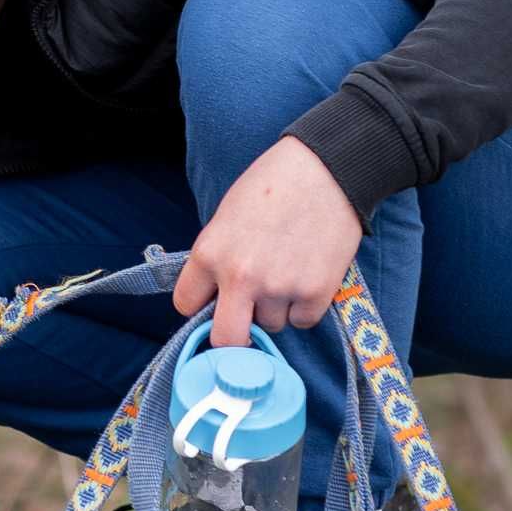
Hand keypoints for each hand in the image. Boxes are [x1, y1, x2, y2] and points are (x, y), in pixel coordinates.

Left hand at [173, 136, 361, 347]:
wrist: (326, 169)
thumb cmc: (271, 186)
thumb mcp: (225, 218)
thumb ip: (216, 260)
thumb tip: (215, 299)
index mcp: (209, 254)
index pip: (185, 305)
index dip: (200, 304)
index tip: (213, 299)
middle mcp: (240, 277)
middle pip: (226, 340)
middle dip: (233, 335)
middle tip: (246, 319)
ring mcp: (280, 288)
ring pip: (271, 325)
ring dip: (276, 309)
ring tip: (287, 271)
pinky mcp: (316, 293)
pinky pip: (303, 320)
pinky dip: (305, 305)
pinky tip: (308, 274)